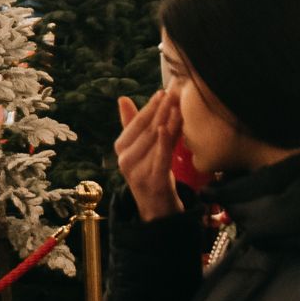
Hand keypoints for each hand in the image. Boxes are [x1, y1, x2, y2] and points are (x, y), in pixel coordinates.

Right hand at [114, 91, 180, 223]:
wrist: (156, 208)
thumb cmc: (149, 172)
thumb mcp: (139, 149)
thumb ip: (132, 124)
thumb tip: (122, 99)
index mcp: (120, 149)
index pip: (135, 123)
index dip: (149, 107)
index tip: (161, 92)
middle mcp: (125, 160)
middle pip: (146, 130)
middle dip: (161, 110)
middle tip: (173, 93)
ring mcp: (137, 171)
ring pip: (155, 141)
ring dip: (168, 121)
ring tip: (179, 106)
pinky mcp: (153, 181)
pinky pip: (160, 157)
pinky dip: (164, 141)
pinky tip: (169, 128)